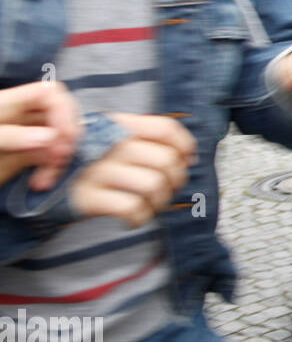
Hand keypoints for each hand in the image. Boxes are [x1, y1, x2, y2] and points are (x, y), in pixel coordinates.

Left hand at [0, 82, 81, 189]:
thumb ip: (13, 136)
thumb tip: (49, 137)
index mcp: (8, 105)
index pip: (49, 93)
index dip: (64, 110)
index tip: (65, 136)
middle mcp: (21, 118)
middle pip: (60, 116)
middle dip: (67, 137)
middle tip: (60, 157)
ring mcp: (25, 138)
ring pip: (59, 141)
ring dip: (60, 160)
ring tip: (47, 177)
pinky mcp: (25, 158)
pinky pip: (49, 160)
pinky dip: (52, 172)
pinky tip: (41, 183)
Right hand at [69, 114, 196, 226]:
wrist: (52, 184)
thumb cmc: (97, 162)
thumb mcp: (117, 140)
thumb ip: (150, 140)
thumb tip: (189, 156)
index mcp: (118, 124)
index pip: (165, 128)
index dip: (185, 146)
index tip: (187, 160)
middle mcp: (107, 144)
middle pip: (167, 160)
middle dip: (175, 180)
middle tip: (166, 188)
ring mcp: (96, 170)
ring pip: (154, 185)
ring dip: (159, 201)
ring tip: (149, 203)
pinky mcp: (87, 197)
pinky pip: (133, 208)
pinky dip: (141, 216)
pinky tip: (134, 216)